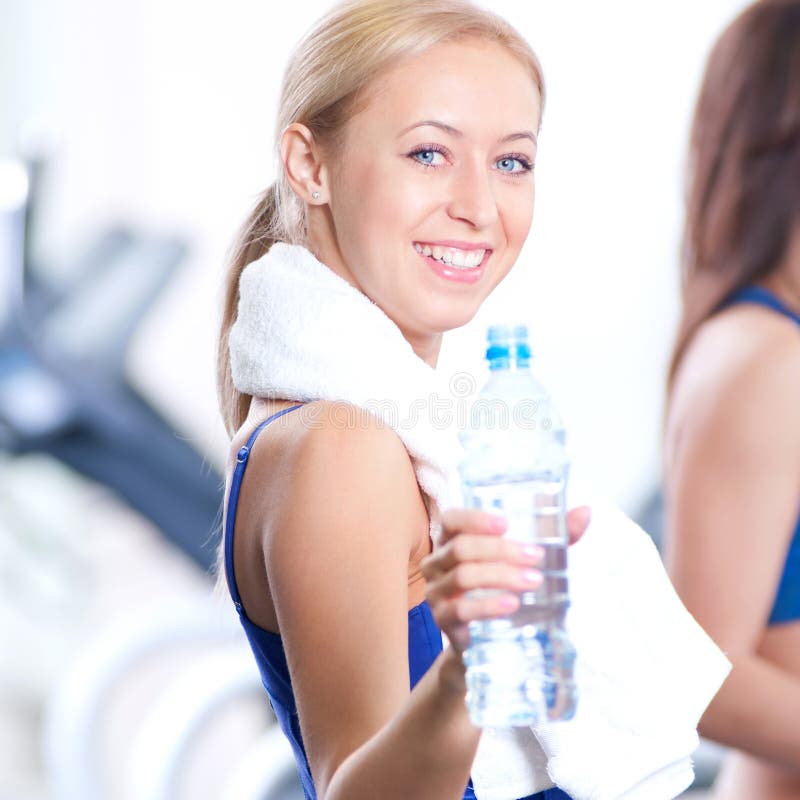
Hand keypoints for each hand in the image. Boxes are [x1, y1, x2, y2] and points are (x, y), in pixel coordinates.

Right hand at [422, 505, 590, 652]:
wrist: (486, 639)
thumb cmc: (504, 588)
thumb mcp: (528, 561)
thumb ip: (555, 537)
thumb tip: (585, 512)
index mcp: (453, 541)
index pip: (453, 520)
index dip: (475, 519)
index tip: (507, 524)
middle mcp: (438, 563)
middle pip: (461, 548)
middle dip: (501, 550)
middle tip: (536, 557)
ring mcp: (436, 592)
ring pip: (463, 576)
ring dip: (500, 576)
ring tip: (533, 581)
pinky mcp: (443, 620)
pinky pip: (461, 609)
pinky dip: (488, 605)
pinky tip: (513, 604)